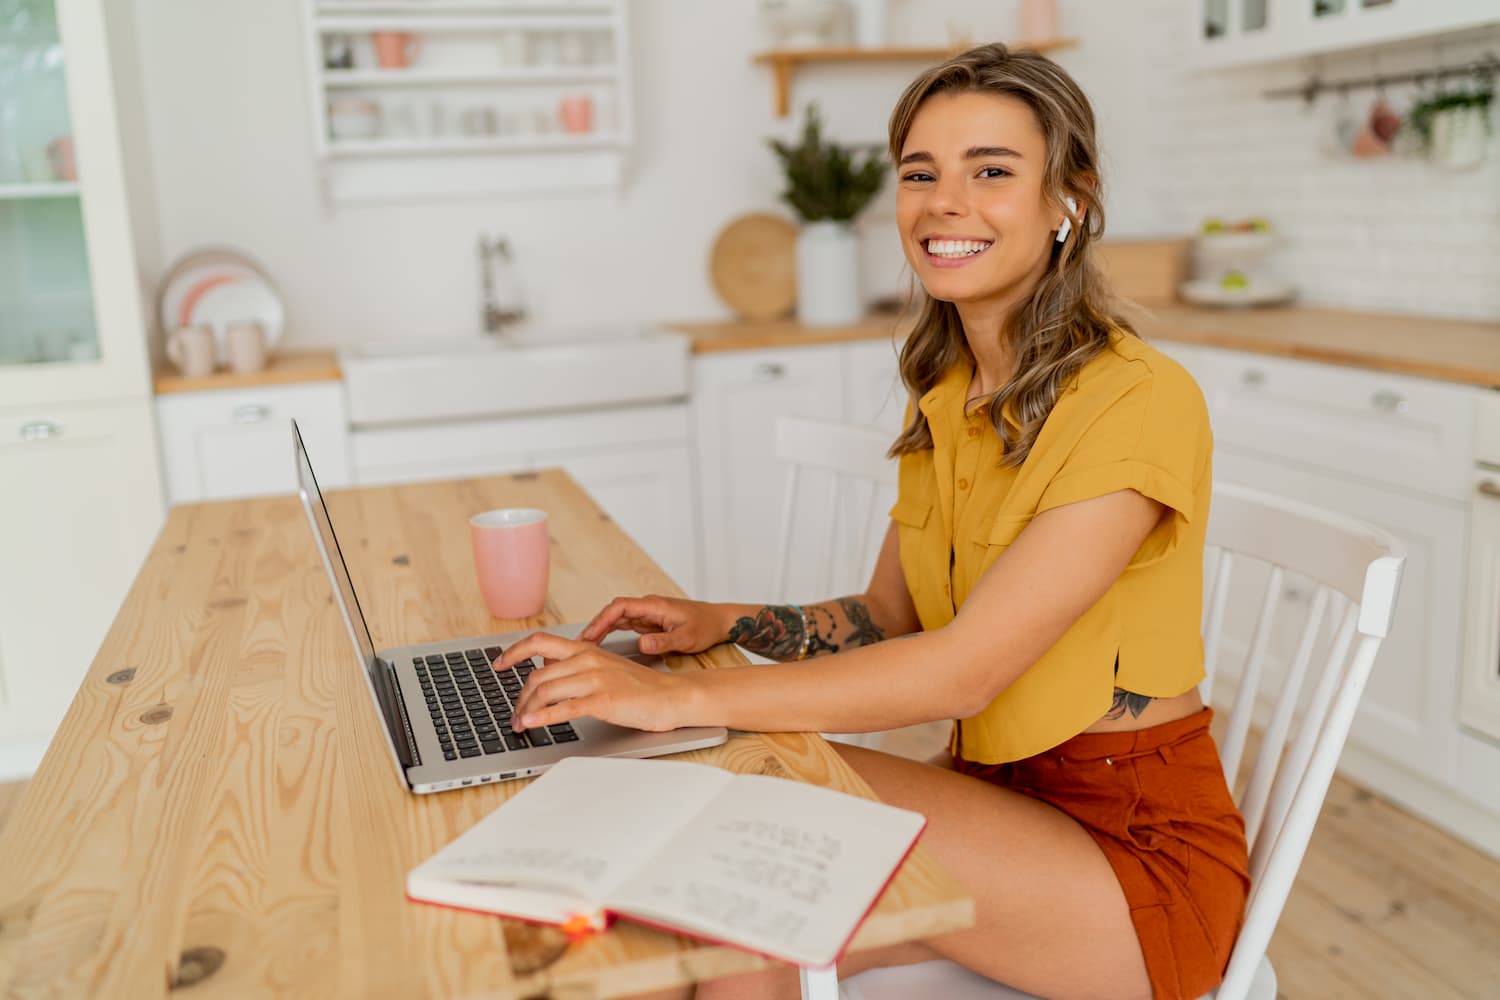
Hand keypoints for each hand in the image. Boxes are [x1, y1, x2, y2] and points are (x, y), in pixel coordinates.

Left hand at [499, 632, 699, 732]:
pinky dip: (542, 717)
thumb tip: (547, 667)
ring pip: (545, 691)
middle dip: (519, 697)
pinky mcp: (602, 701)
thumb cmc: (639, 686)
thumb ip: (576, 665)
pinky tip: (531, 724)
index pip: (540, 641)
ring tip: (520, 725)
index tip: (498, 664)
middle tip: (514, 713)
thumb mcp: (604, 666)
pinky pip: (564, 708)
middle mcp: (587, 660)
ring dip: (526, 710)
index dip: (513, 651)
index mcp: (586, 649)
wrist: (670, 696)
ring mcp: (595, 679)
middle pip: (537, 675)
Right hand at [579, 595, 728, 655]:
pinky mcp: (648, 622)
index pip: (621, 607)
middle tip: (579, 644)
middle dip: (595, 625)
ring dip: (600, 629)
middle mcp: (648, 607)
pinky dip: (609, 632)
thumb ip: (664, 641)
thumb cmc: (705, 626)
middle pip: (613, 612)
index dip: (602, 619)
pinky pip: (623, 625)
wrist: (718, 622)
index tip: (590, 634)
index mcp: (655, 606)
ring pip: (616, 618)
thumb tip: (643, 644)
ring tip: (583, 646)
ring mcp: (647, 614)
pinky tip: (600, 644)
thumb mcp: (687, 637)